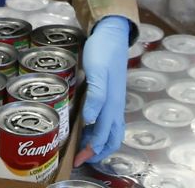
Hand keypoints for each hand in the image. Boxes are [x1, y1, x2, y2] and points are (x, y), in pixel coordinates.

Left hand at [75, 15, 129, 165]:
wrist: (111, 35)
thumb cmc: (102, 52)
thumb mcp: (96, 72)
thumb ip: (95, 96)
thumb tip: (91, 121)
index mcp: (112, 104)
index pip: (105, 136)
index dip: (93, 151)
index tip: (78, 159)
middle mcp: (115, 106)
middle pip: (111, 138)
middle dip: (97, 151)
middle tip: (80, 158)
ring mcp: (115, 100)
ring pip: (111, 130)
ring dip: (98, 141)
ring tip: (82, 146)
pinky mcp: (110, 94)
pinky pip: (108, 119)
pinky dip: (98, 129)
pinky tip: (86, 125)